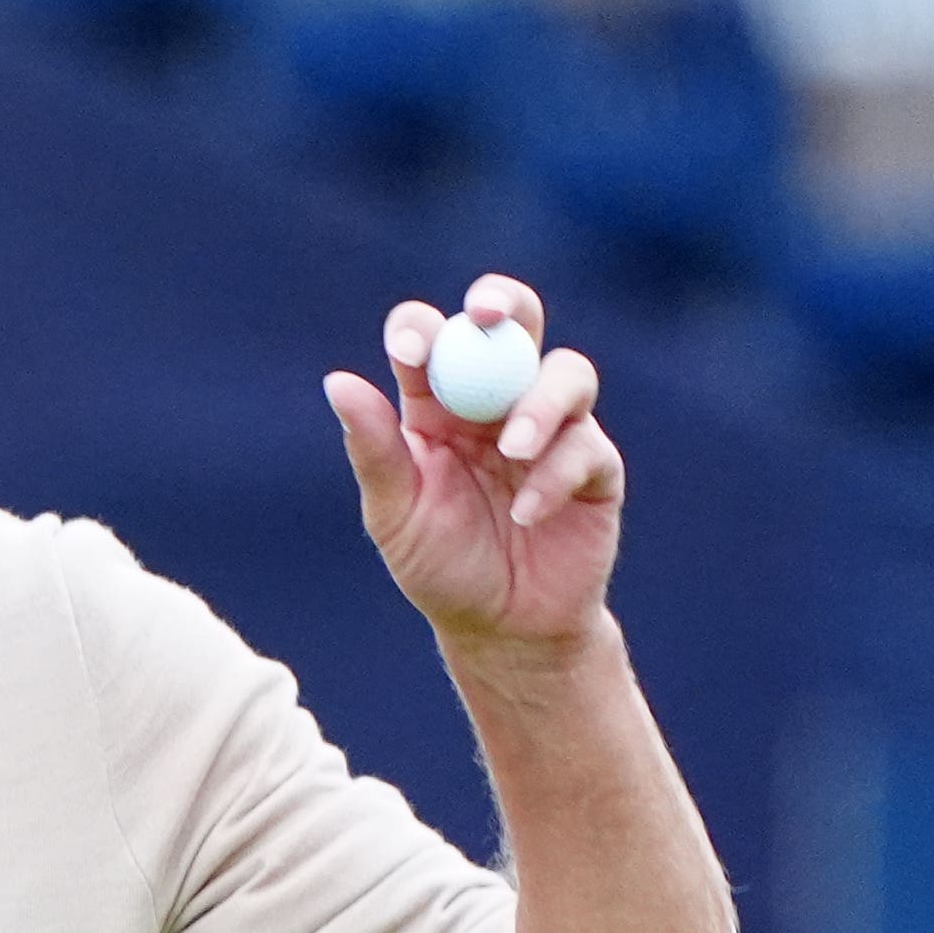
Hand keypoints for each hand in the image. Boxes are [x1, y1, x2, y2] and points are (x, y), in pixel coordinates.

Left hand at [322, 273, 621, 662]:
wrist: (503, 630)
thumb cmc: (440, 566)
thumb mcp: (395, 514)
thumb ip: (374, 450)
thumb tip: (338, 381)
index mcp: (439, 406)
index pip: (433, 340)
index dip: (421, 330)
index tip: (409, 350)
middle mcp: (498, 404)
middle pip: (514, 322)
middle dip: (504, 302)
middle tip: (488, 312)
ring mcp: (553, 430)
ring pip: (566, 371)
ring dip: (538, 401)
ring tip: (512, 449)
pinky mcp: (595, 467)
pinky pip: (588, 444)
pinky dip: (556, 473)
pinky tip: (527, 513)